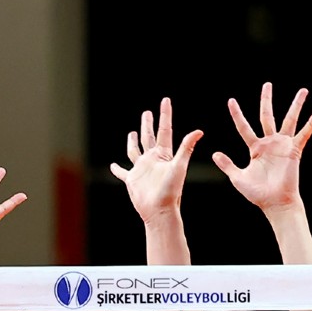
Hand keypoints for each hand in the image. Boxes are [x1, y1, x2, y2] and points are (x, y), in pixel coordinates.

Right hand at [109, 98, 202, 220]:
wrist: (160, 210)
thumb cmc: (171, 190)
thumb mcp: (179, 166)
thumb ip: (186, 148)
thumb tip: (199, 131)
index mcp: (163, 154)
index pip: (164, 130)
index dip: (165, 115)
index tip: (165, 100)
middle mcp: (152, 159)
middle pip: (149, 137)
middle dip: (148, 124)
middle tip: (147, 113)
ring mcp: (141, 169)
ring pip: (135, 151)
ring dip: (132, 142)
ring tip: (131, 133)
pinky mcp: (132, 180)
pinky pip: (123, 172)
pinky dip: (117, 169)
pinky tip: (112, 165)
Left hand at [213, 82, 311, 212]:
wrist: (274, 203)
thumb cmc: (257, 193)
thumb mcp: (238, 178)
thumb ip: (227, 165)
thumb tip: (215, 153)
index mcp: (255, 148)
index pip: (244, 127)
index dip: (237, 114)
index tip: (231, 100)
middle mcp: (269, 143)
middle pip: (267, 116)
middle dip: (266, 100)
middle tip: (267, 84)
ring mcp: (282, 145)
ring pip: (289, 120)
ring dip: (296, 105)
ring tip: (303, 90)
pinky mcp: (294, 151)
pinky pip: (304, 134)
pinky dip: (311, 124)